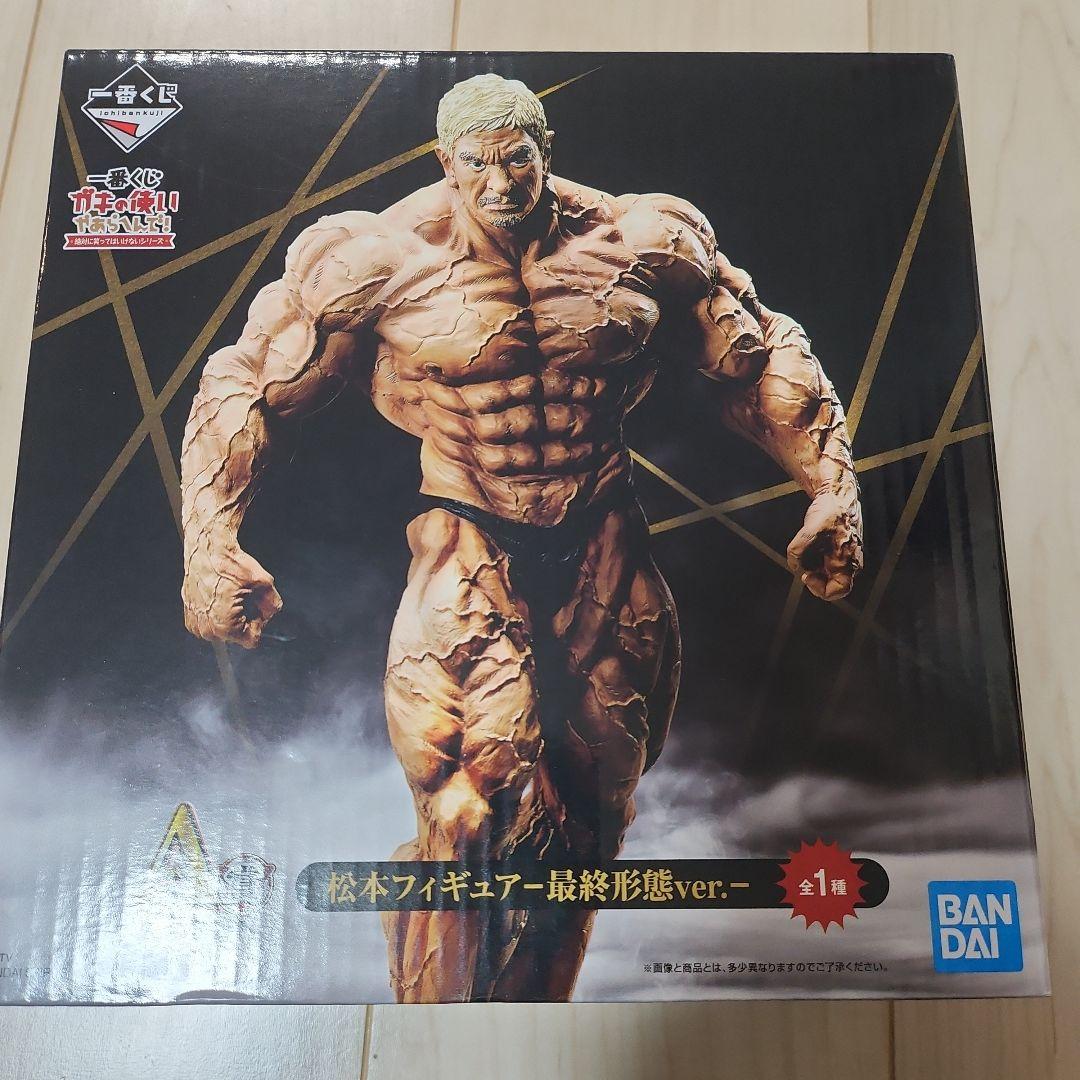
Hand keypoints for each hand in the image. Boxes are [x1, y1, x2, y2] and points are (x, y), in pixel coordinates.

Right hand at [182, 537, 282, 648]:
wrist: (206, 549)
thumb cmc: (230, 563)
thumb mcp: (263, 582)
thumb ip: (272, 604)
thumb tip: (271, 614)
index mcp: (223, 625)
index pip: (251, 640)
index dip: (259, 624)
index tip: (256, 607)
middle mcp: (206, 629)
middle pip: (237, 636)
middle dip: (245, 619)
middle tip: (245, 597)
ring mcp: (195, 623)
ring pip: (225, 630)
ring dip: (232, 616)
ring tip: (232, 595)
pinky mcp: (189, 615)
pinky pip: (211, 622)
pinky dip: (219, 612)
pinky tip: (220, 596)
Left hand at [787, 486, 862, 600]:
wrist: (837, 495)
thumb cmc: (830, 511)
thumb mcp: (810, 531)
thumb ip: (799, 551)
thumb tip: (795, 566)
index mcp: (848, 562)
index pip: (837, 591)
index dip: (819, 589)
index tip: (806, 576)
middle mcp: (849, 563)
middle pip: (829, 584)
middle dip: (814, 577)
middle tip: (803, 565)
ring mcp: (843, 557)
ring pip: (825, 573)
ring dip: (812, 567)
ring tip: (806, 552)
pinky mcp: (837, 550)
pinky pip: (824, 562)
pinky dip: (813, 559)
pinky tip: (809, 546)